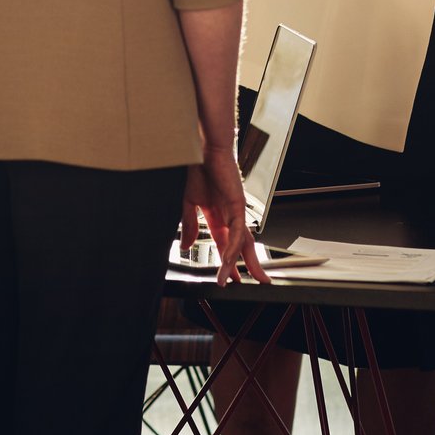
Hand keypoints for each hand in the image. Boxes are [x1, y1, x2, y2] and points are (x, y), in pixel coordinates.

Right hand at [183, 153, 269, 286]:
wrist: (202, 149)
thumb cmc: (198, 169)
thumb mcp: (188, 203)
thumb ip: (188, 225)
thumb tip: (186, 246)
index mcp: (219, 215)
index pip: (225, 243)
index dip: (225, 261)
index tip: (225, 278)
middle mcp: (230, 214)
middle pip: (240, 246)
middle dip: (245, 265)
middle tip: (248, 285)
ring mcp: (235, 210)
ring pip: (241, 242)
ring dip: (237, 262)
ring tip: (234, 280)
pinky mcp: (237, 204)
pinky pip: (236, 231)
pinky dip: (232, 246)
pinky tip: (229, 260)